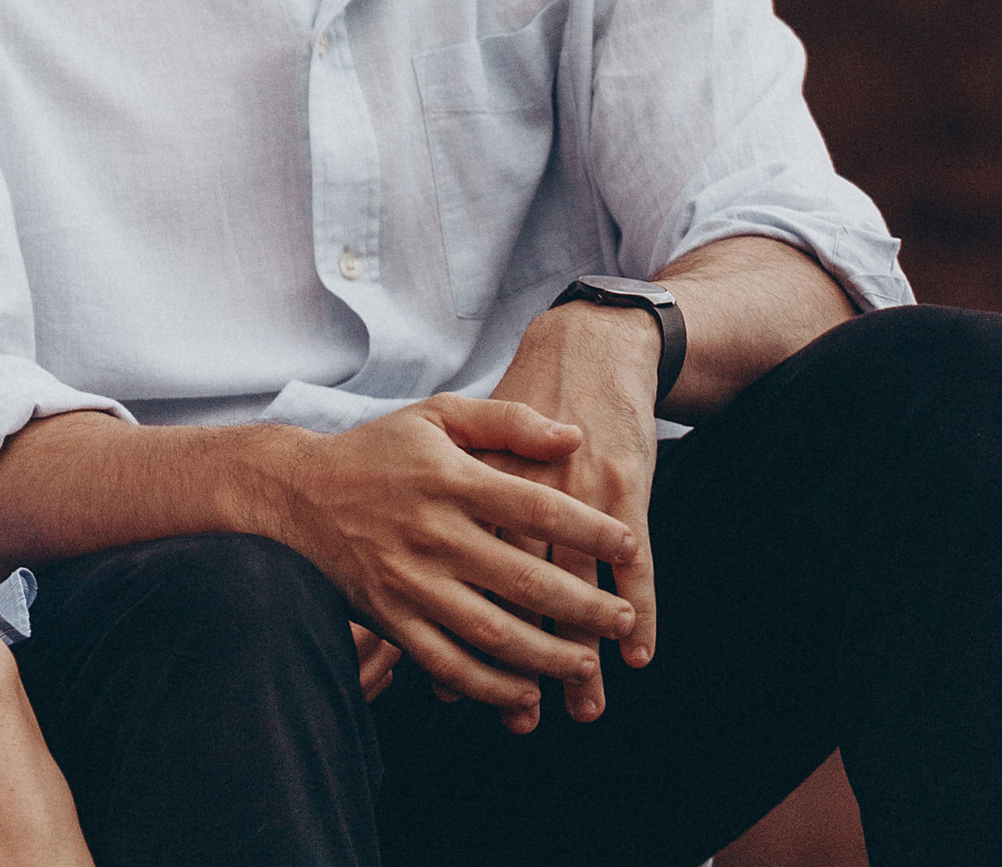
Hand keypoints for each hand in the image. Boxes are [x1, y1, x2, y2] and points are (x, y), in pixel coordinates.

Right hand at [266, 397, 636, 728]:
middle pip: (523, 576)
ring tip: (586, 665)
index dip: (589, 528)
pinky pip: (448, 664)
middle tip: (621, 618)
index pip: (535, 504)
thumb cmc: (378, 451)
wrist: (298, 495)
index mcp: (449, 477)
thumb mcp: (436, 416)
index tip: (629, 544)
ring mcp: (410, 581)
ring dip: (547, 655)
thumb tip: (572, 436)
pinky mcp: (391, 620)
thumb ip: (506, 421)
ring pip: (491, 631)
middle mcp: (432, 531)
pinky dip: (490, 686)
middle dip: (583, 605)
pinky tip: (526, 694)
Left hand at [482, 303, 662, 717]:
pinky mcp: (625, 490)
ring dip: (582, 651)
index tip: (456, 685)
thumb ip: (448, 495)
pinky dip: (640, 610)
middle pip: (519, 592)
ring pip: (577, 588)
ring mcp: (580, 493)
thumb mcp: (469, 428)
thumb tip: (423, 564)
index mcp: (480, 481)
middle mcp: (526, 492)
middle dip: (521, 659)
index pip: (463, 570)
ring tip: (582, 705)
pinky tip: (638, 655)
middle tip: (525, 718)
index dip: (460, 627)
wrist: (588, 345)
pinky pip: (634, 563)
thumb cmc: (525, 399)